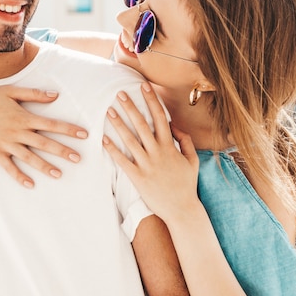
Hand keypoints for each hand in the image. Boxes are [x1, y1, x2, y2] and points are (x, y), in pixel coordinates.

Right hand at [0, 85, 87, 187]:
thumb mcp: (12, 91)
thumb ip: (34, 94)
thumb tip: (56, 95)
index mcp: (23, 117)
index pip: (51, 124)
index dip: (68, 129)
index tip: (84, 135)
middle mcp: (17, 132)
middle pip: (44, 143)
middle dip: (62, 151)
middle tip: (79, 159)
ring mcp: (6, 143)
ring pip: (29, 157)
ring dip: (45, 166)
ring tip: (60, 174)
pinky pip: (9, 167)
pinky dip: (19, 176)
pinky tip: (30, 184)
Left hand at [102, 82, 200, 222]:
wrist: (182, 209)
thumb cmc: (187, 184)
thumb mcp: (192, 160)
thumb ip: (185, 140)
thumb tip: (175, 125)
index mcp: (170, 146)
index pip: (161, 117)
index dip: (152, 100)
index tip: (144, 86)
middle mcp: (158, 153)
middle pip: (142, 124)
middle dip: (131, 107)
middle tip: (119, 93)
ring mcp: (147, 165)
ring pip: (130, 140)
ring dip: (119, 124)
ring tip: (109, 111)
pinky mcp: (138, 178)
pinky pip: (123, 161)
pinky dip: (113, 149)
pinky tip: (103, 139)